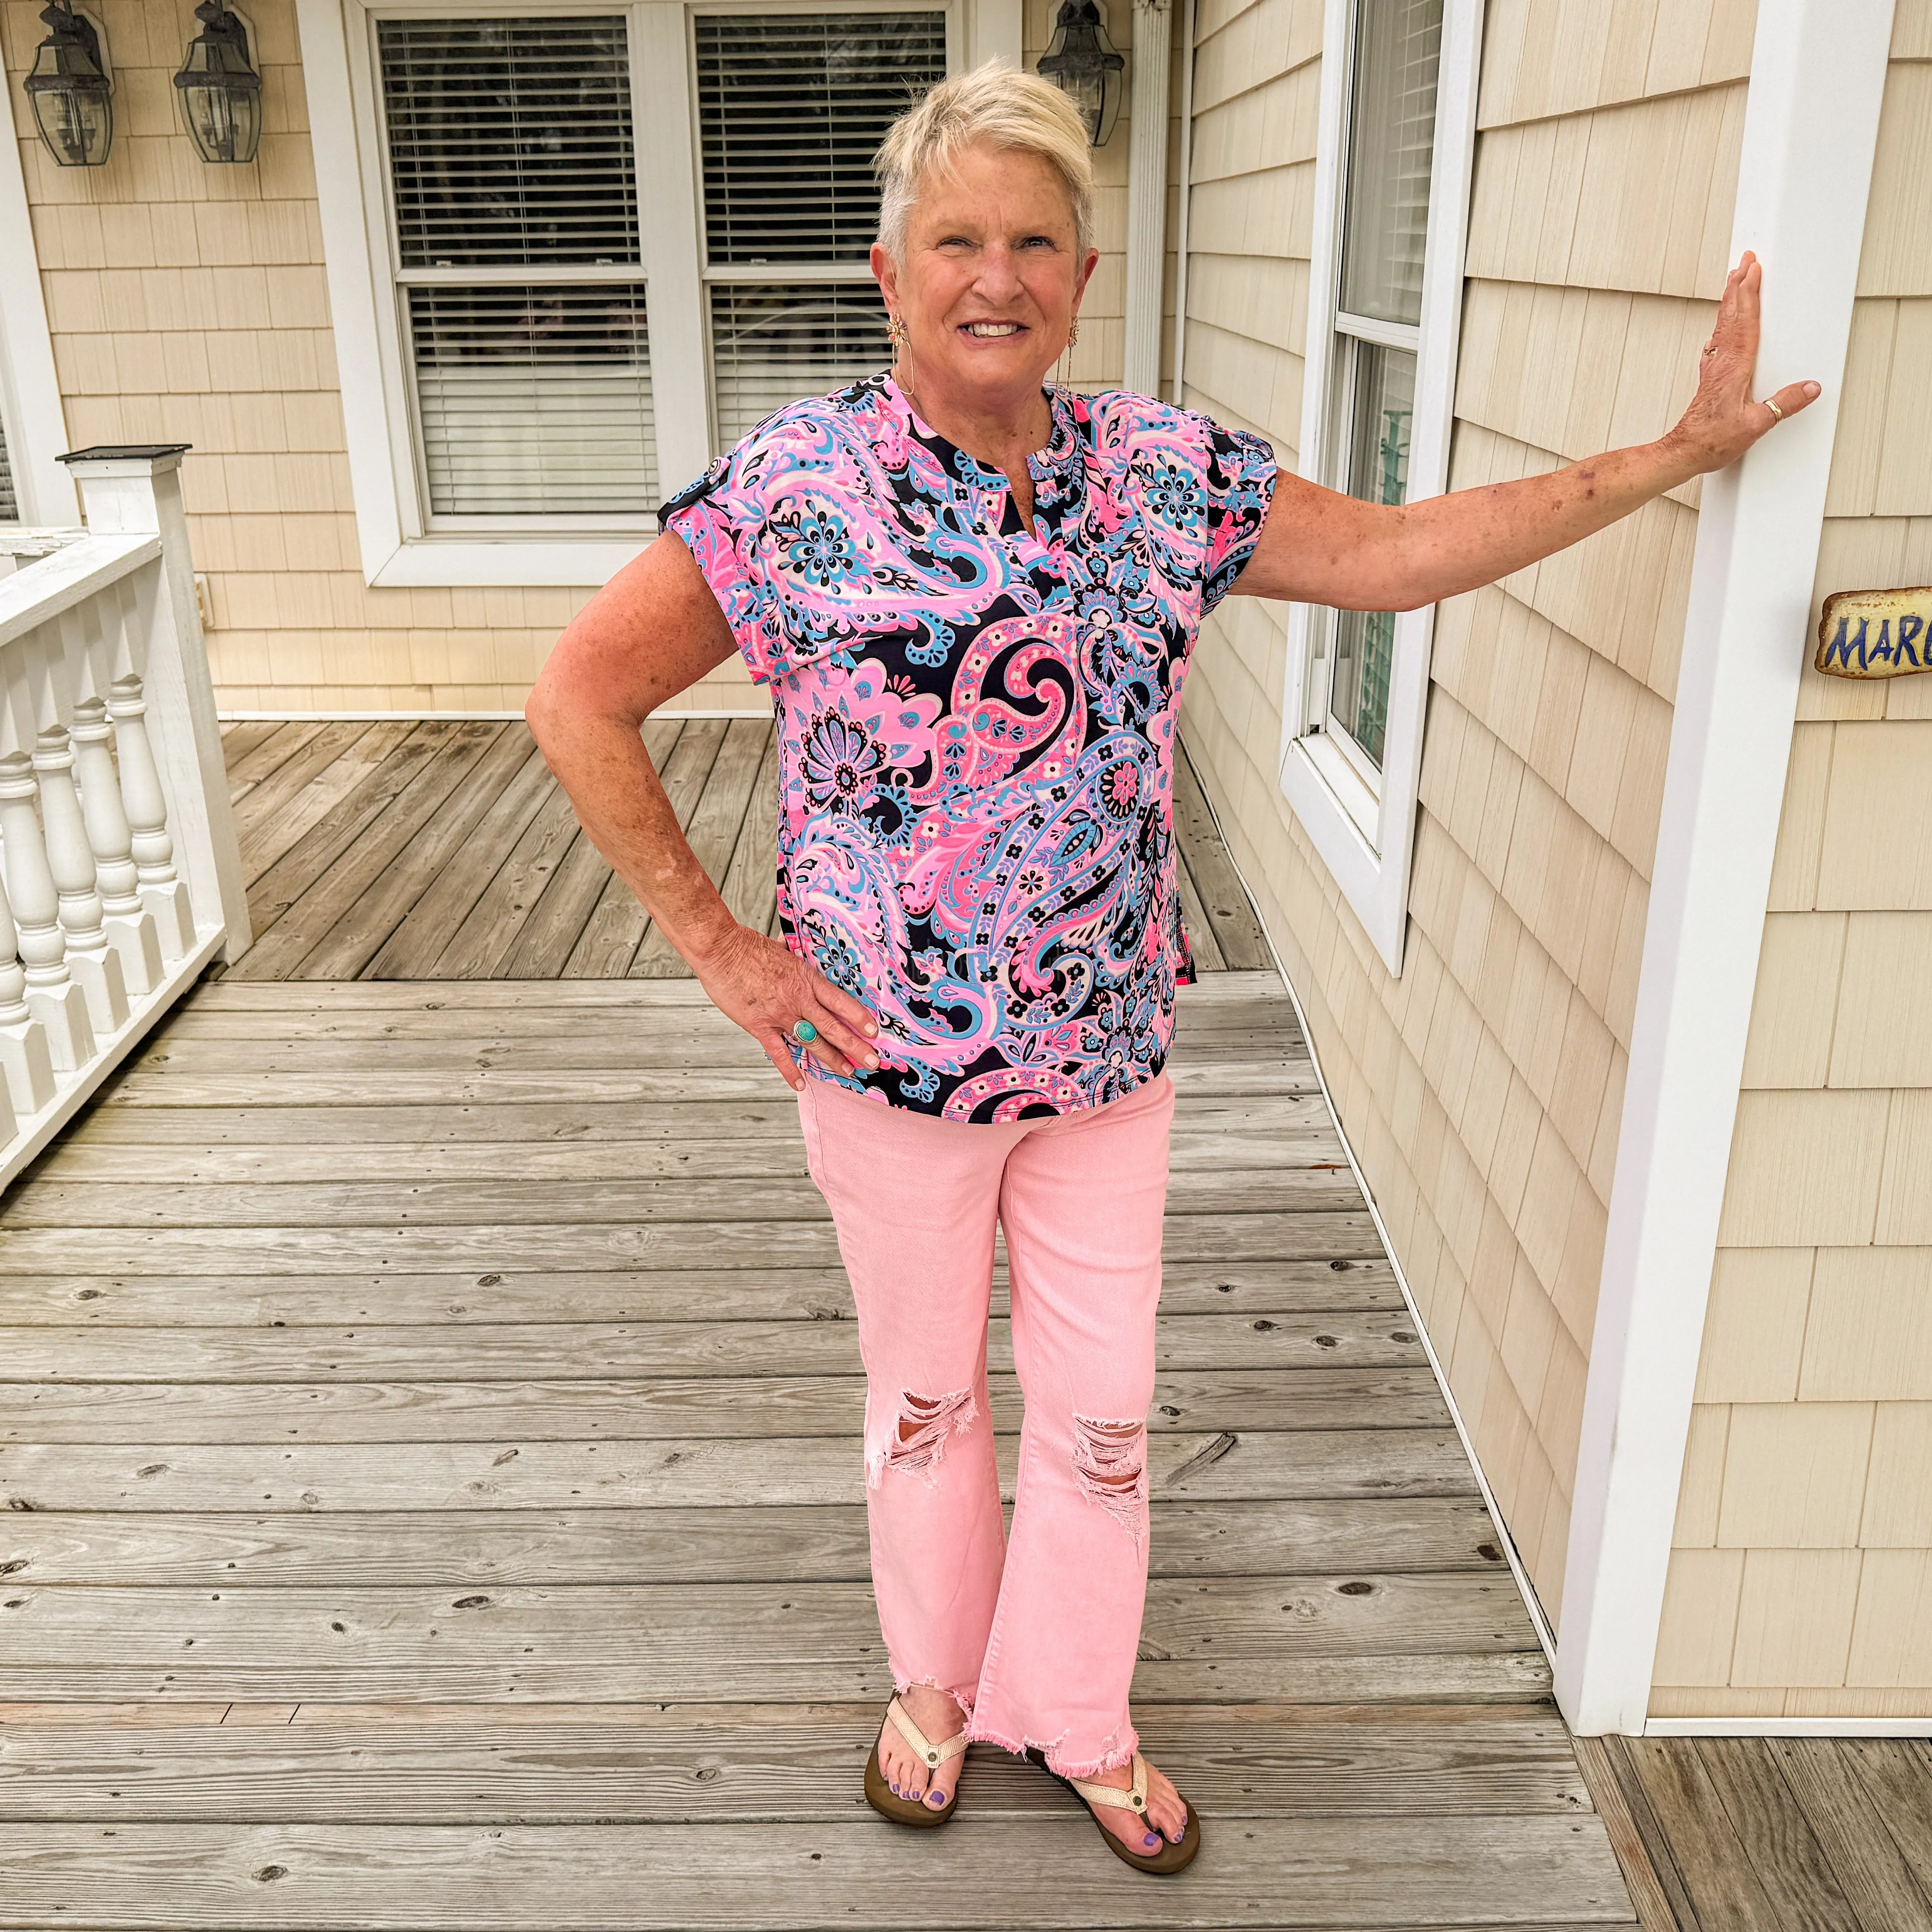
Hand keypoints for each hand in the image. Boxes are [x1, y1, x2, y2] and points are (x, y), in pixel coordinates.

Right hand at [692, 920, 879, 1090]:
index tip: (873, 1031)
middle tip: (872, 1062)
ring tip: (849, 1072)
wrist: (721, 950)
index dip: (858, 1017)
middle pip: (833, 1027)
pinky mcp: (760, 1026)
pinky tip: (801, 1084)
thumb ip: (793, 957)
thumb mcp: (781, 951)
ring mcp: (780, 1015)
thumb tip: (793, 948)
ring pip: (813, 1042)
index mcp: (806, 979)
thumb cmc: (748, 946)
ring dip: (832, 1059)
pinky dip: (791, 1070)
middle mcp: (798, 999)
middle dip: (855, 1046)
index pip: (840, 1002)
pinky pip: (779, 1053)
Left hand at [1664, 252, 1820, 475]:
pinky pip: (1718, 341)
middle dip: (1739, 285)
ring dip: (1730, 300)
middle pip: (1731, 315)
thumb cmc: (1711, 442)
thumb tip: (1809, 388)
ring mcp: (1713, 369)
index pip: (1745, 322)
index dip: (1750, 293)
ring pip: (1723, 325)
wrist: (1683, 453)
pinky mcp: (1709, 378)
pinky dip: (1724, 324)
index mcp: (1734, 368)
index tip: (1754, 269)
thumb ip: (1783, 405)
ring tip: (1735, 280)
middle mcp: (1721, 363)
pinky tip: (1723, 324)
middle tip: (1744, 260)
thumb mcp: (1755, 425)